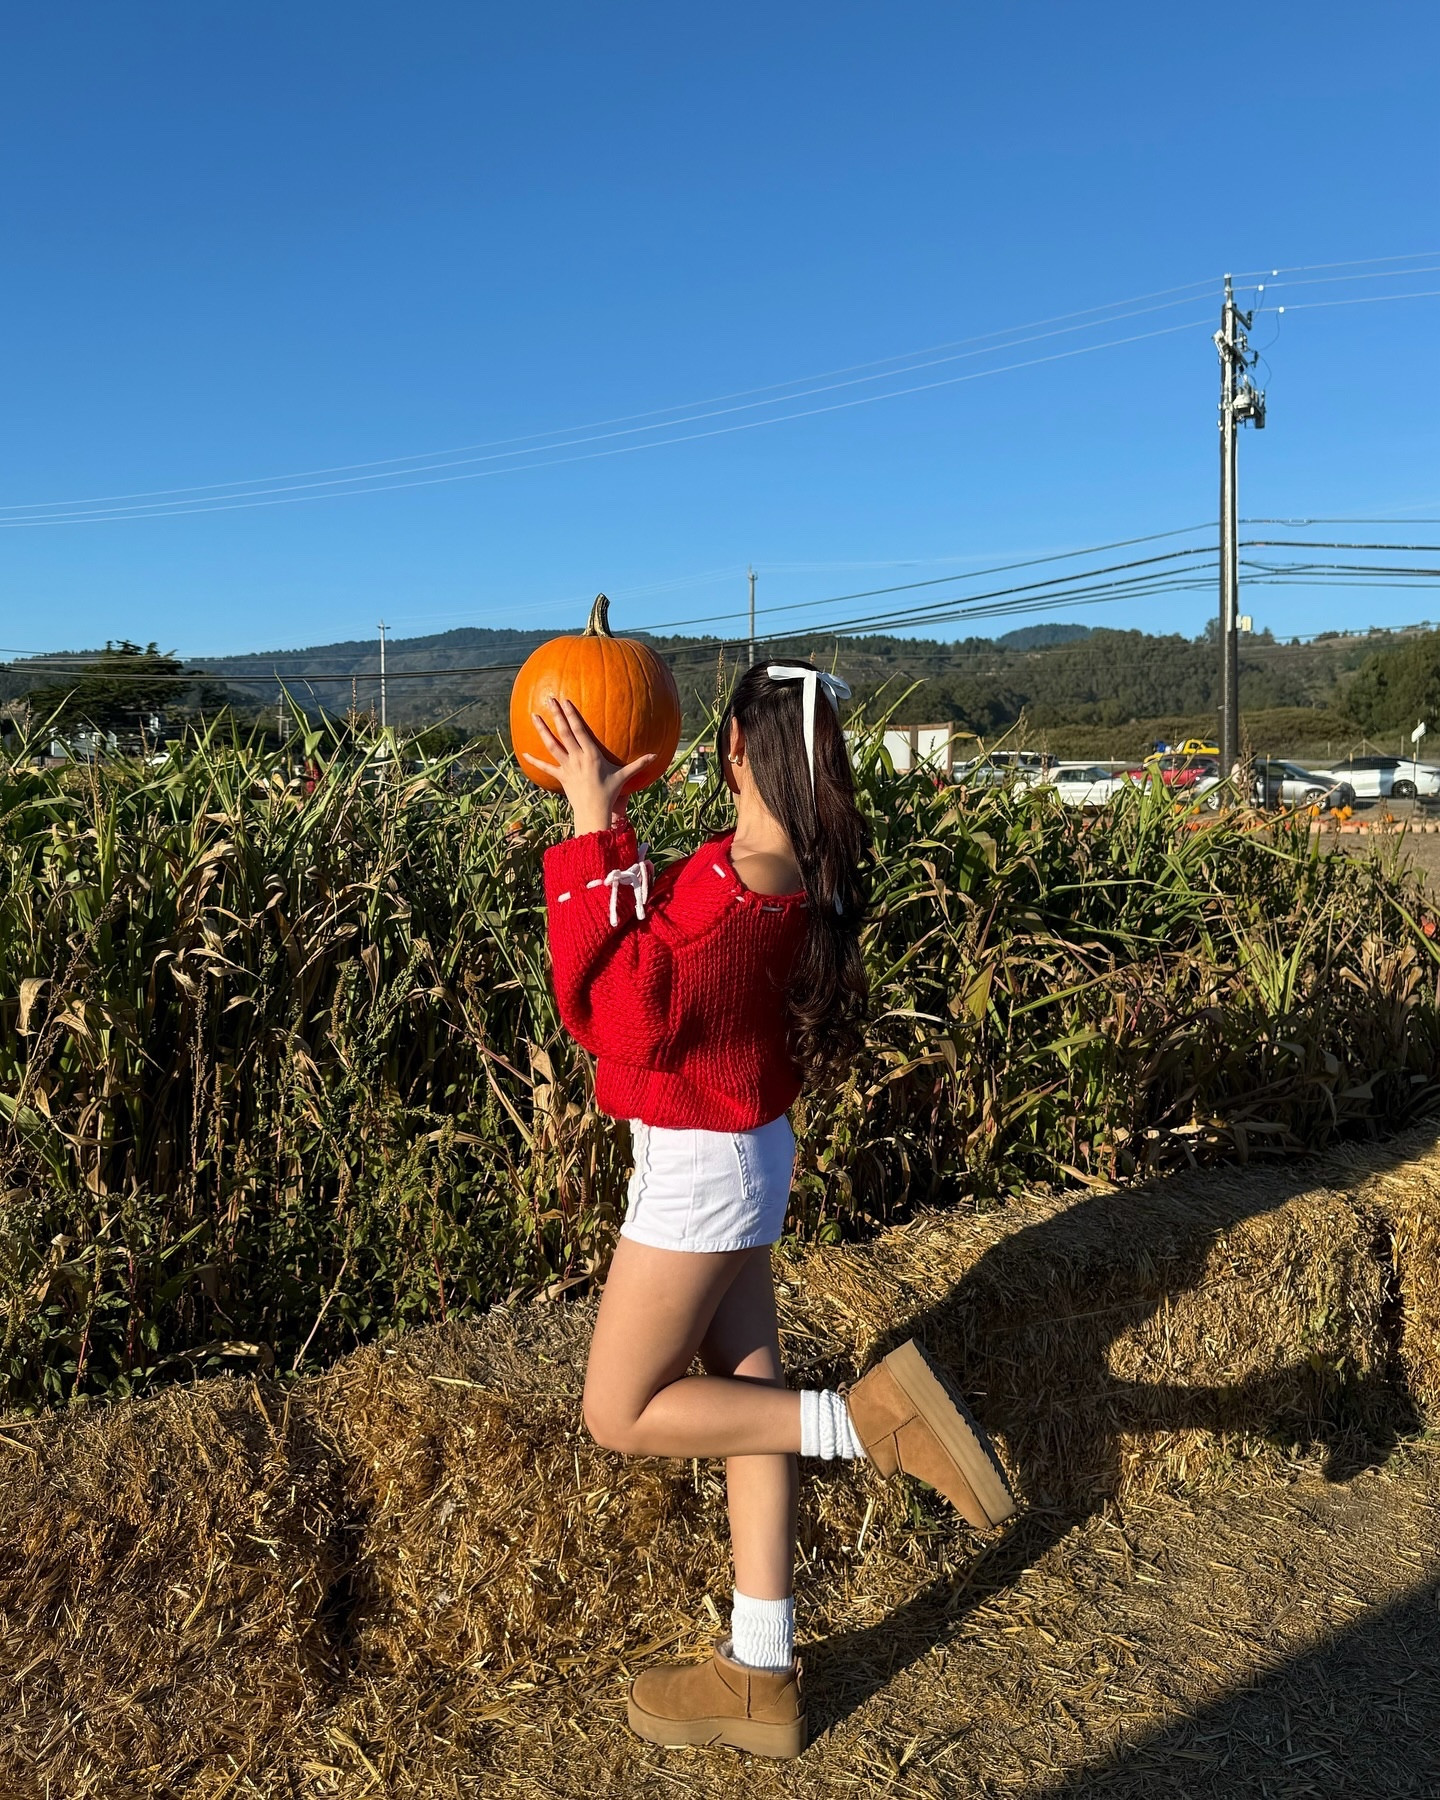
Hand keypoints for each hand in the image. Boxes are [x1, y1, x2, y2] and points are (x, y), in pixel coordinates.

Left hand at [522, 696, 653, 835]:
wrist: (594, 812)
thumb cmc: (610, 793)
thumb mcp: (625, 777)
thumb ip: (639, 764)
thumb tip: (656, 755)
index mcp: (591, 755)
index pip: (579, 730)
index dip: (572, 715)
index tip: (566, 701)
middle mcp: (577, 758)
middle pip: (564, 732)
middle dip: (556, 715)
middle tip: (549, 699)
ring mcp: (567, 767)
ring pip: (552, 745)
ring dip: (542, 730)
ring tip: (534, 716)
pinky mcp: (560, 777)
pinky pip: (545, 767)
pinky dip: (534, 760)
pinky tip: (522, 753)